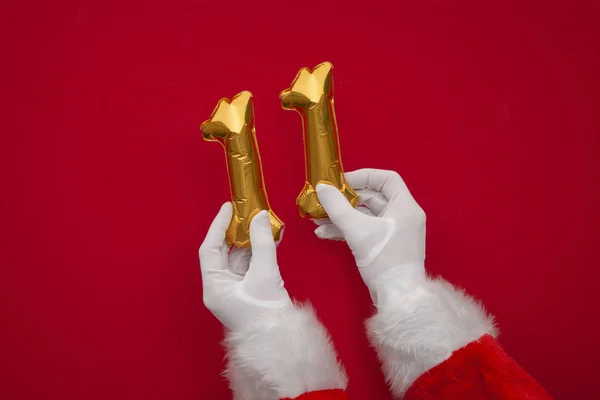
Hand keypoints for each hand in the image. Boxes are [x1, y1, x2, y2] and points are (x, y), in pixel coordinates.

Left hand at [199, 203, 291, 330]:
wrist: (281, 342)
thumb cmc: (266, 313)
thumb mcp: (264, 273)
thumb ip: (262, 242)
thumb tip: (260, 216)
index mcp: (214, 286)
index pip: (210, 249)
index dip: (218, 226)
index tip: (229, 208)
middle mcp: (221, 288)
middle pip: (224, 252)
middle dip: (236, 232)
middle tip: (247, 212)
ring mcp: (235, 290)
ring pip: (239, 258)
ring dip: (250, 241)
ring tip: (263, 223)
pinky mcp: (249, 292)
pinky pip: (250, 266)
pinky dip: (259, 252)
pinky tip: (270, 239)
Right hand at [315, 169, 425, 303]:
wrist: (398, 298)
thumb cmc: (384, 260)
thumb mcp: (358, 231)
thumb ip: (338, 207)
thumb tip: (322, 188)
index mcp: (405, 206)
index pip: (386, 179)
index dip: (363, 176)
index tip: (341, 182)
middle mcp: (403, 216)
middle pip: (373, 197)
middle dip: (346, 199)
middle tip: (325, 200)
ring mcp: (395, 232)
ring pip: (366, 216)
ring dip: (342, 216)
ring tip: (318, 219)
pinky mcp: (386, 247)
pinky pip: (365, 230)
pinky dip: (347, 230)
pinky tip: (325, 234)